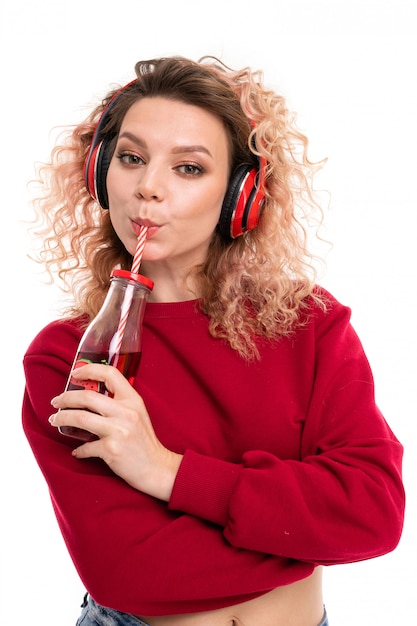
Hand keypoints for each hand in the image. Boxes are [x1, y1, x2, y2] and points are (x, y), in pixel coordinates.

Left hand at [49, 363, 182, 500]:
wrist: (156, 467)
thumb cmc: (144, 441)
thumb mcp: (137, 414)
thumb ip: (119, 403)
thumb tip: (90, 396)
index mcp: (133, 400)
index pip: (110, 374)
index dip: (89, 370)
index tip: (75, 374)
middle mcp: (126, 413)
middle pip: (87, 396)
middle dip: (66, 398)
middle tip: (56, 402)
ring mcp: (118, 431)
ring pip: (80, 417)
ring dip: (62, 418)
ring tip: (55, 420)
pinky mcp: (111, 450)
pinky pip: (85, 446)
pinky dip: (78, 450)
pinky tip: (77, 451)